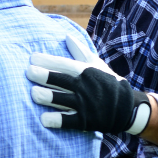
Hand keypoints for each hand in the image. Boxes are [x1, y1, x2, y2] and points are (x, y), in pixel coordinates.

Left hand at [26, 35, 150, 134]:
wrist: (128, 107)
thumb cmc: (107, 82)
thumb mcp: (96, 64)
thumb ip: (79, 51)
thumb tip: (66, 35)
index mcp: (85, 71)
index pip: (64, 64)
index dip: (48, 61)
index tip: (32, 58)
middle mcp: (84, 87)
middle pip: (61, 80)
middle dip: (44, 76)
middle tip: (29, 72)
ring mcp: (84, 104)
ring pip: (63, 100)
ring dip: (48, 97)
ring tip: (34, 94)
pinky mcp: (85, 121)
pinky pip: (69, 121)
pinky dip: (57, 120)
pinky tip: (43, 119)